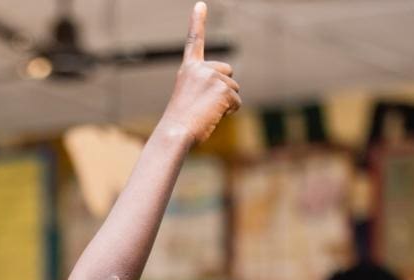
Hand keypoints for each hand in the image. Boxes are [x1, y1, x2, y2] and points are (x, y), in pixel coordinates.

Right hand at [159, 2, 241, 145]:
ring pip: (234, 89)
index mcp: (188, 69)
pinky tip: (213, 116)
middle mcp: (201, 68)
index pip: (194, 42)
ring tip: (206, 113)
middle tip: (206, 105)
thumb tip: (230, 97)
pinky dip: (229, 111)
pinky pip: (237, 101)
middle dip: (225, 88)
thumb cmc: (180, 122)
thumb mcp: (189, 99)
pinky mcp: (223, 89)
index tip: (200, 5)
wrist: (176, 132)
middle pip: (228, 72)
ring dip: (226, 103)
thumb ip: (205, 88)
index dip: (197, 22)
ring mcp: (213, 77)